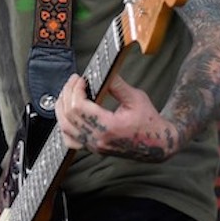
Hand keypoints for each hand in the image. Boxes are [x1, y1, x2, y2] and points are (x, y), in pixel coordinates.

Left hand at [55, 72, 180, 160]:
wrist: (157, 144)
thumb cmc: (149, 122)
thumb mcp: (136, 98)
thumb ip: (117, 85)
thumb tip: (104, 72)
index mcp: (109, 126)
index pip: (79, 107)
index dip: (76, 90)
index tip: (80, 79)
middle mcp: (98, 139)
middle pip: (69, 115)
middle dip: (68, 94)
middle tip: (74, 81)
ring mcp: (94, 146)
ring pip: (65, 128)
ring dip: (62, 108)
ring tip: (68, 93)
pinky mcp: (93, 148)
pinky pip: (70, 140)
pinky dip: (65, 126)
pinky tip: (68, 115)